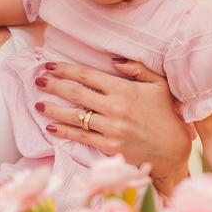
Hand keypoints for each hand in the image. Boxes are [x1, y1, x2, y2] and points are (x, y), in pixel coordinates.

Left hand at [36, 58, 191, 194]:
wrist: (173, 151)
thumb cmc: (167, 115)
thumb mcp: (159, 85)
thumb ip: (138, 68)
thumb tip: (113, 60)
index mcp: (124, 89)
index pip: (87, 75)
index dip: (65, 69)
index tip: (50, 65)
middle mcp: (114, 108)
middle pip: (76, 93)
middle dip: (53, 85)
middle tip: (37, 80)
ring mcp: (110, 128)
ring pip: (74, 116)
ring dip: (53, 109)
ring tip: (38, 104)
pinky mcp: (108, 146)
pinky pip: (81, 136)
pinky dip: (63, 131)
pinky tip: (50, 126)